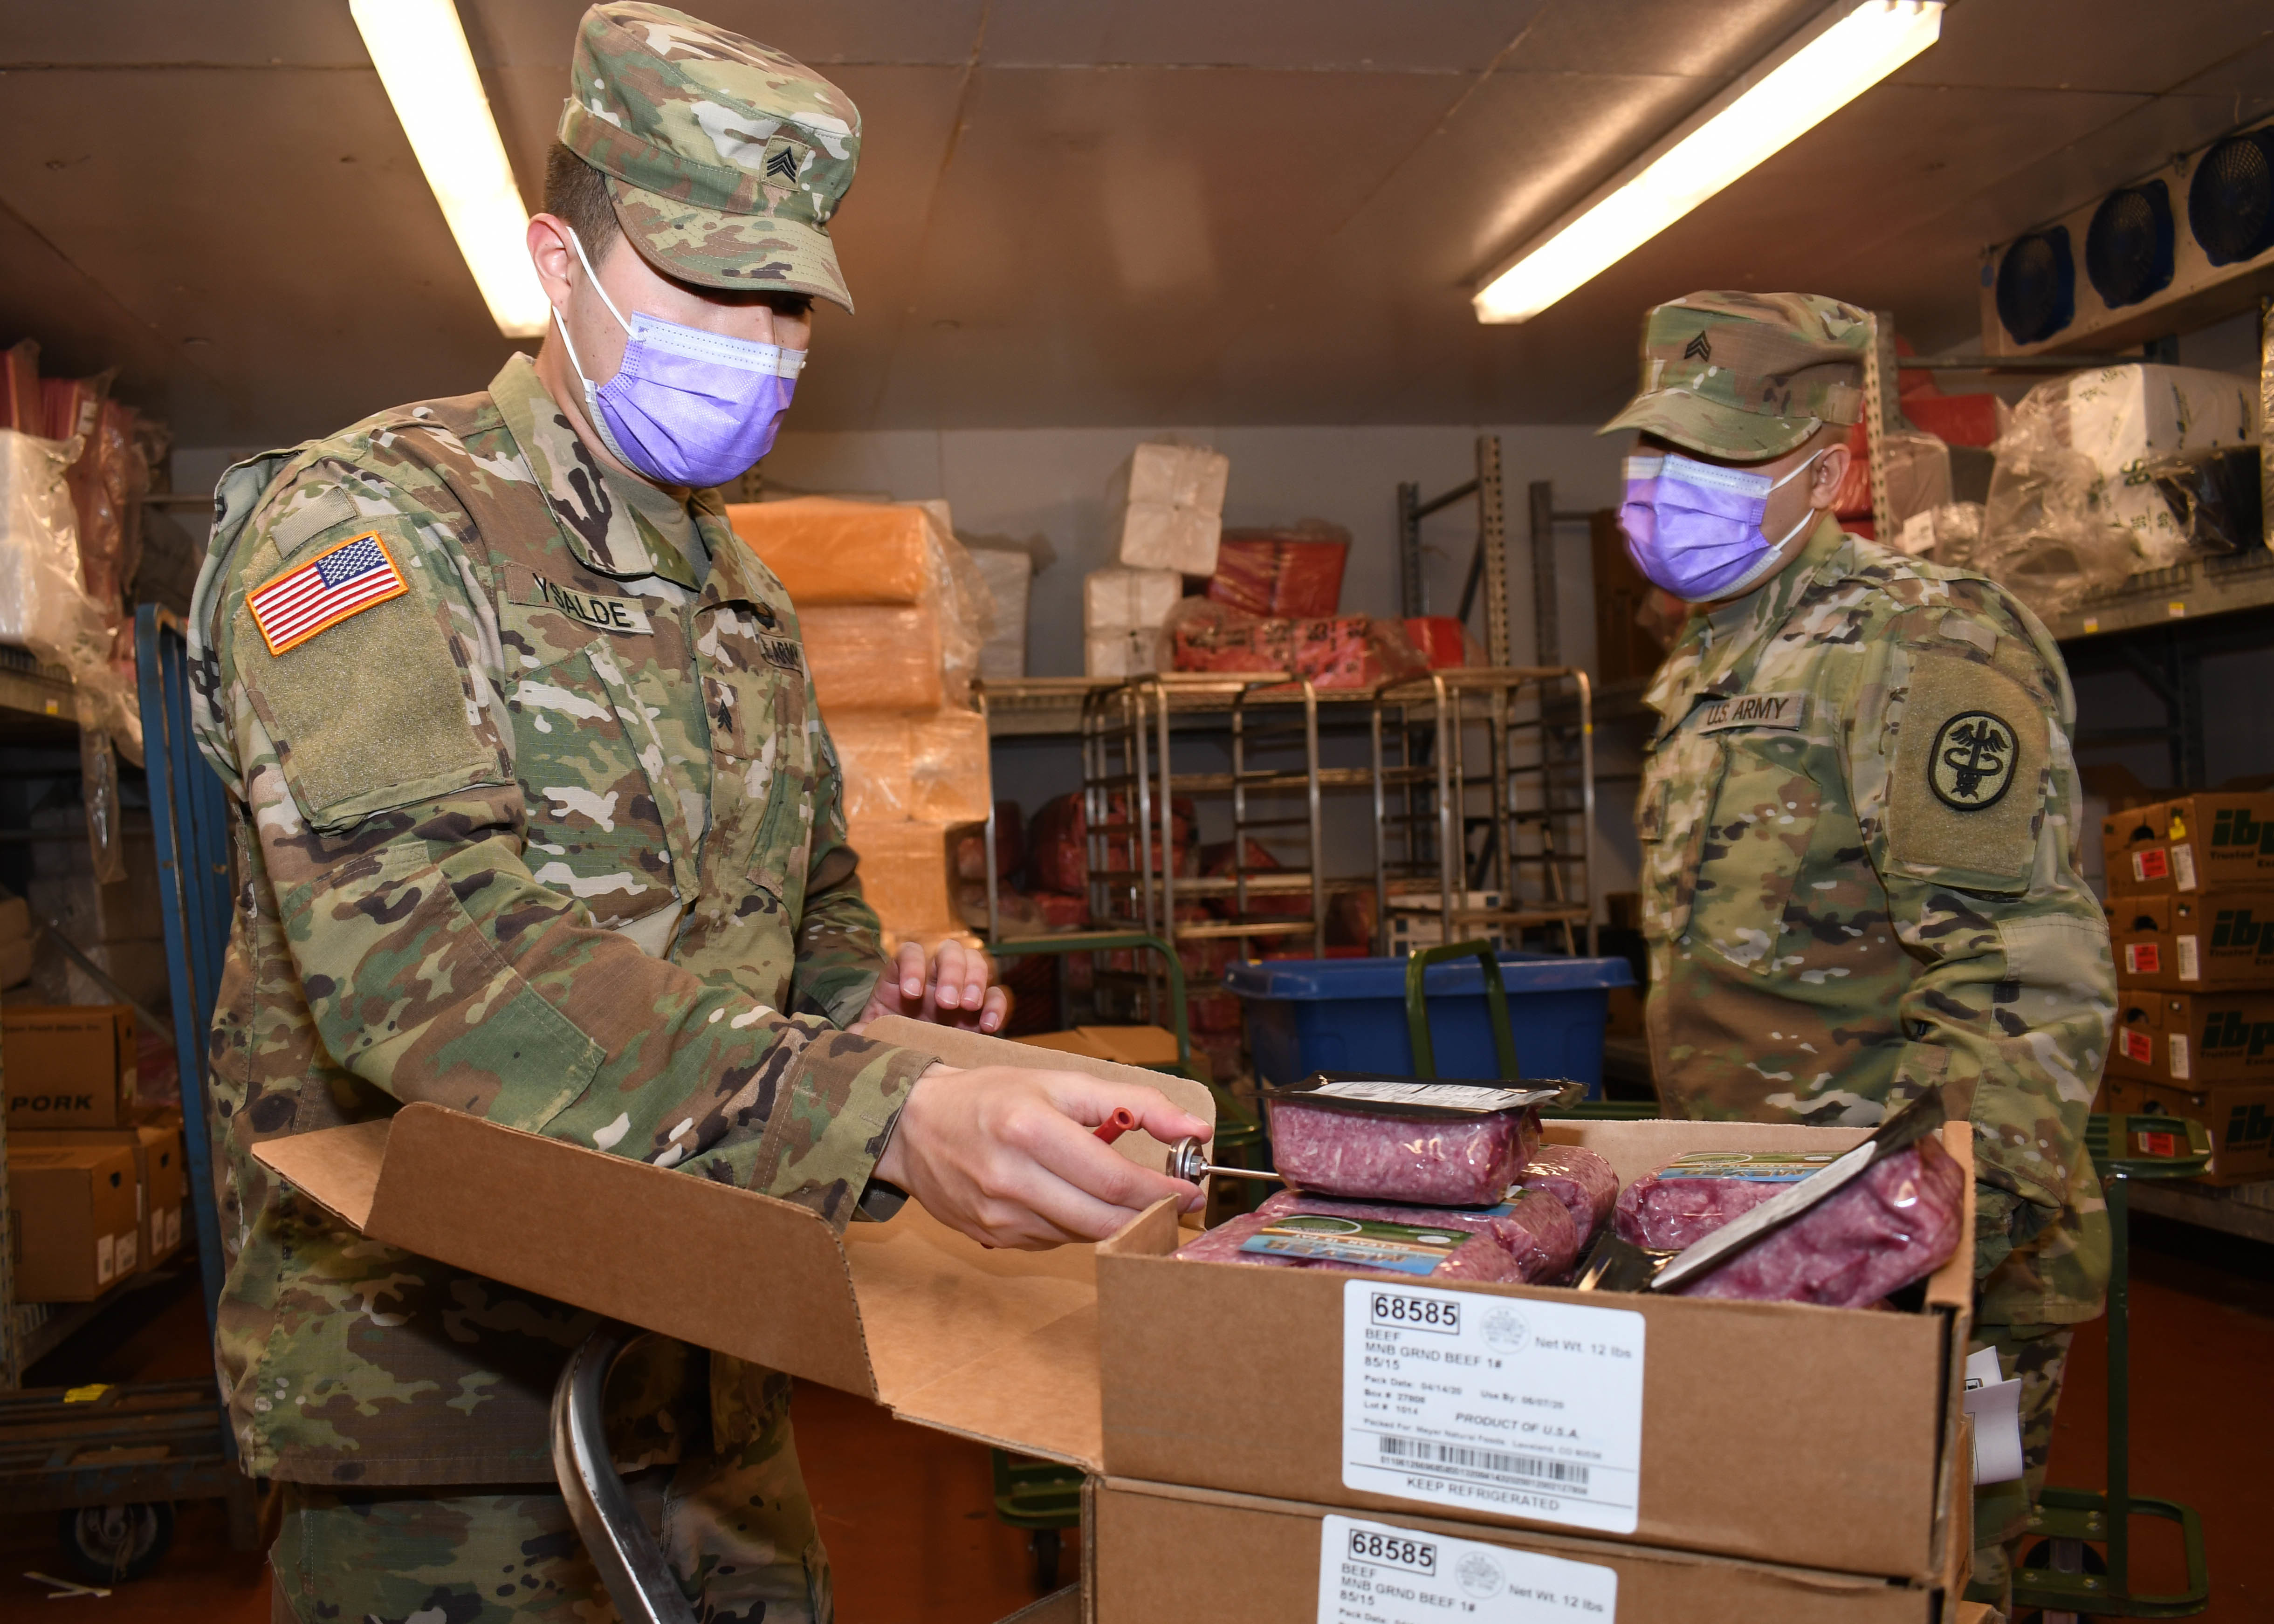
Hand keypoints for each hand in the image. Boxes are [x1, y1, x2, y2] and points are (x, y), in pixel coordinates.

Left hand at [860, 939, 1007, 1033]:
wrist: (911, 1068)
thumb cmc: (887, 1046)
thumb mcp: (871, 1038)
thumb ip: (862, 1035)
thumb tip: (853, 1038)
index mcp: (904, 978)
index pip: (910, 953)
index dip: (912, 966)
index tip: (910, 994)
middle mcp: (934, 978)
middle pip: (949, 951)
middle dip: (950, 971)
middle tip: (946, 1002)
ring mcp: (961, 991)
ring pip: (976, 963)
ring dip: (975, 980)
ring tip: (968, 1006)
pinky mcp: (982, 1011)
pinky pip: (997, 996)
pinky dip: (996, 1006)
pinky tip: (988, 1025)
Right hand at [874, 1064, 1209, 1248]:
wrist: (914, 1127)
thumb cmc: (992, 1097)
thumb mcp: (1061, 1083)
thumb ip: (1133, 1103)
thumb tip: (1195, 1129)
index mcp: (1030, 1130)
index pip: (1112, 1179)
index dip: (1161, 1191)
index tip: (1192, 1192)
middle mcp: (1011, 1179)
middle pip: (1102, 1218)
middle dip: (1148, 1213)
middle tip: (1176, 1203)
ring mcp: (1000, 1217)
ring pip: (1082, 1234)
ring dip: (1112, 1219)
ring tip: (1121, 1194)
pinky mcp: (993, 1238)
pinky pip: (1055, 1240)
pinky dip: (1075, 1223)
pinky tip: (1069, 1198)